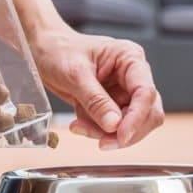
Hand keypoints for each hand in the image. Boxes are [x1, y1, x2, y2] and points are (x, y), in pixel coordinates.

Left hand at [30, 26, 163, 148]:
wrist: (44, 51)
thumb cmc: (59, 51)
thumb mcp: (75, 75)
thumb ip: (96, 100)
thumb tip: (114, 125)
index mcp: (130, 58)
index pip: (146, 92)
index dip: (137, 117)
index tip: (121, 136)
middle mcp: (133, 76)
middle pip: (148, 112)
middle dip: (125, 130)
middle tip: (102, 142)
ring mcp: (124, 91)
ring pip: (131, 124)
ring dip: (107, 133)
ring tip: (80, 126)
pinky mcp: (113, 104)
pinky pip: (114, 127)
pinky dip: (97, 131)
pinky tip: (79, 123)